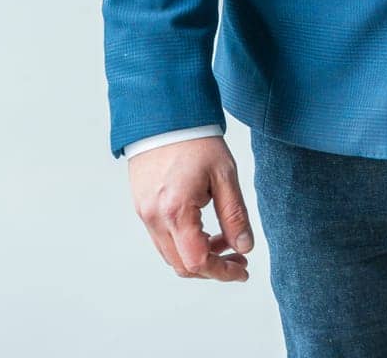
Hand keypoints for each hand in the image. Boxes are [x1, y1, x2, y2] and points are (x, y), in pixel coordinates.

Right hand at [128, 135, 253, 281]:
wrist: (164, 114)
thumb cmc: (195, 139)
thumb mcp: (224, 175)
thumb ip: (235, 214)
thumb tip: (245, 246)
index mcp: (176, 211)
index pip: (198, 262)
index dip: (222, 272)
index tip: (242, 270)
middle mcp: (155, 218)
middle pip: (182, 265)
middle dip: (213, 268)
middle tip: (238, 257)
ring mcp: (145, 213)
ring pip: (171, 254)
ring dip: (198, 255)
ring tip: (224, 239)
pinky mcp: (142, 206)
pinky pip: (162, 238)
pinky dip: (184, 242)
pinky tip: (204, 227)